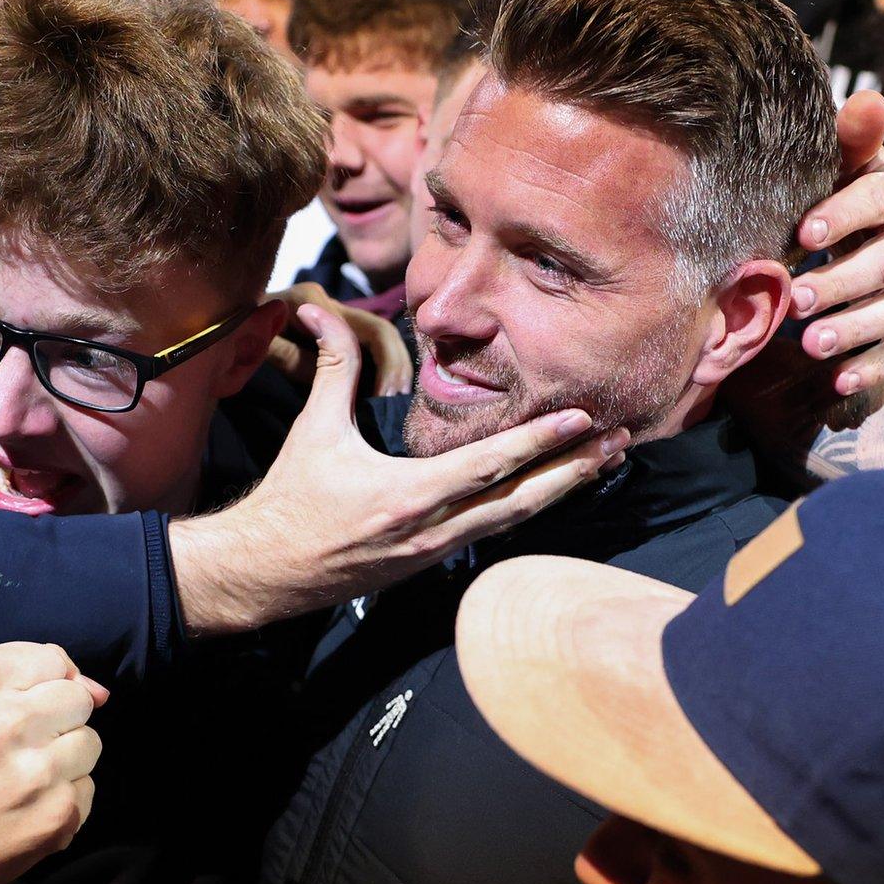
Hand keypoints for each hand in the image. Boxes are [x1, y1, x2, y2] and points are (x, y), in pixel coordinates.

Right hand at [0, 643, 107, 883]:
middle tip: (20, 749)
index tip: (28, 709)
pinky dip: (63, 800)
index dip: (48, 684)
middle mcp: (8, 719)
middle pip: (79, 700)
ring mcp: (36, 770)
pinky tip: (25, 811)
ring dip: (65, 761)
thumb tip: (98, 688)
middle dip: (58, 722)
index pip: (55, 660)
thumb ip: (15, 674)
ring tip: (22, 781)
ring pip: (90, 743)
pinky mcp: (56, 813)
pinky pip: (88, 789)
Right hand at [171, 305, 626, 632]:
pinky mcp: (431, 563)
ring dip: (561, 491)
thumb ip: (333, 369)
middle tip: (619, 442)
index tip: (582, 419)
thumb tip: (319, 311)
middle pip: (520, 501)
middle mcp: (431, 531)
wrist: (265, 572)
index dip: (539, 442)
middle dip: (573, 472)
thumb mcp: (313, 431)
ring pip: (513, 520)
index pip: (488, 465)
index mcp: (406, 497)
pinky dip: (528, 508)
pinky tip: (554, 489)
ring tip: (602, 463)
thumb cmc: (290, 500)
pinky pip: (492, 532)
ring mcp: (434, 553)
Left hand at [791, 90, 883, 393]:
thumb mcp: (846, 163)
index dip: (843, 217)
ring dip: (855, 330)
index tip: (801, 235)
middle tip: (797, 302)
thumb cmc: (844, 192)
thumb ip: (851, 138)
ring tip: (812, 345)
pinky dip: (873, 367)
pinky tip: (838, 383)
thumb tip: (866, 100)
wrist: (875, 231)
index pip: (877, 201)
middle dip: (842, 284)